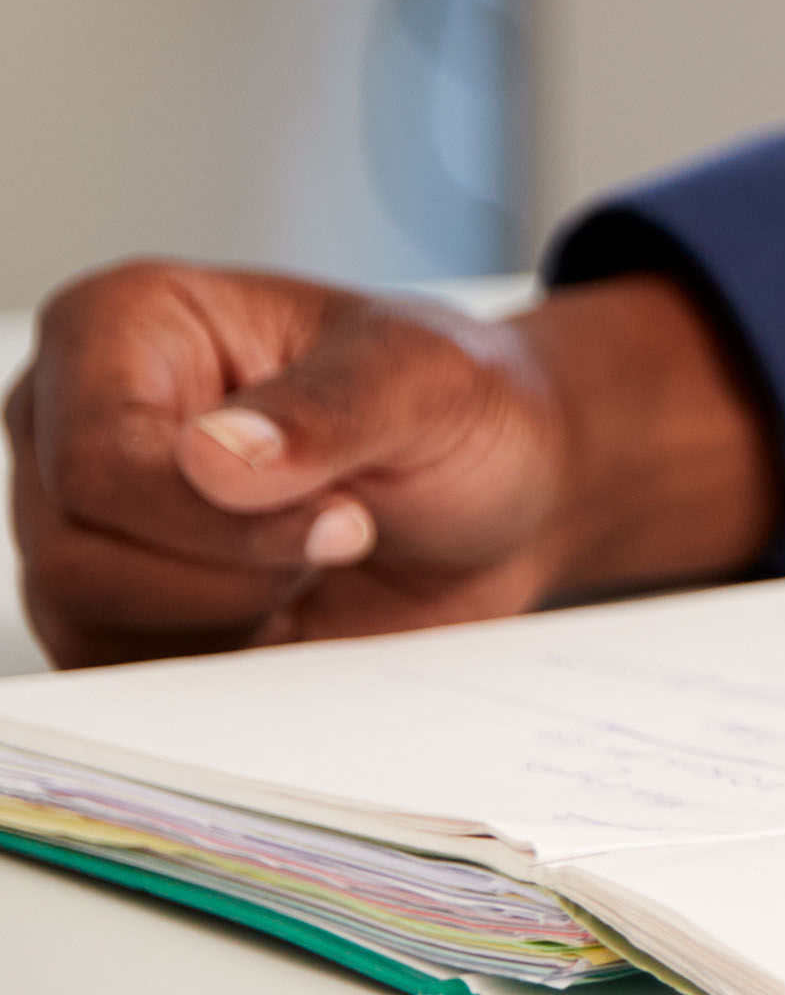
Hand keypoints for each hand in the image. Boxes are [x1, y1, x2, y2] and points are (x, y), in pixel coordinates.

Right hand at [6, 265, 781, 665]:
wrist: (503, 490)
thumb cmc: (458, 404)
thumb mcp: (428, 379)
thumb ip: (328, 410)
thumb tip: (213, 458)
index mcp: (122, 325)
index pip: (94, 459)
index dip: (212, 518)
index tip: (340, 519)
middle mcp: (71, 420)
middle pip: (77, 555)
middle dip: (233, 574)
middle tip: (343, 535)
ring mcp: (79, 519)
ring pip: (87, 621)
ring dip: (230, 618)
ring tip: (314, 559)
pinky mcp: (109, 604)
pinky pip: (118, 670)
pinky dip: (220, 660)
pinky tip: (292, 607)